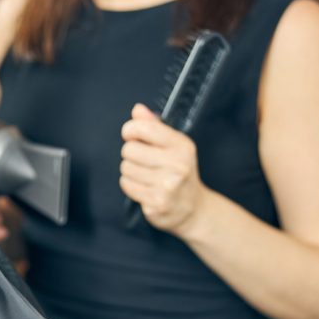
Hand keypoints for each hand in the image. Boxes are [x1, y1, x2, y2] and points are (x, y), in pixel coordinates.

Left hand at [119, 103, 208, 235]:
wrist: (193, 208)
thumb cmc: (179, 172)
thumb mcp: (173, 145)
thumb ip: (153, 126)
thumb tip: (138, 110)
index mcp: (182, 145)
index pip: (143, 128)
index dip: (130, 130)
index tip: (132, 135)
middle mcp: (177, 165)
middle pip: (129, 150)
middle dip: (131, 154)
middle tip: (143, 161)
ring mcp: (167, 186)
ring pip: (125, 168)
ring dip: (130, 171)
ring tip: (146, 175)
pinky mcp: (156, 203)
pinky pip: (127, 185)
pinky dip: (130, 185)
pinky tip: (144, 187)